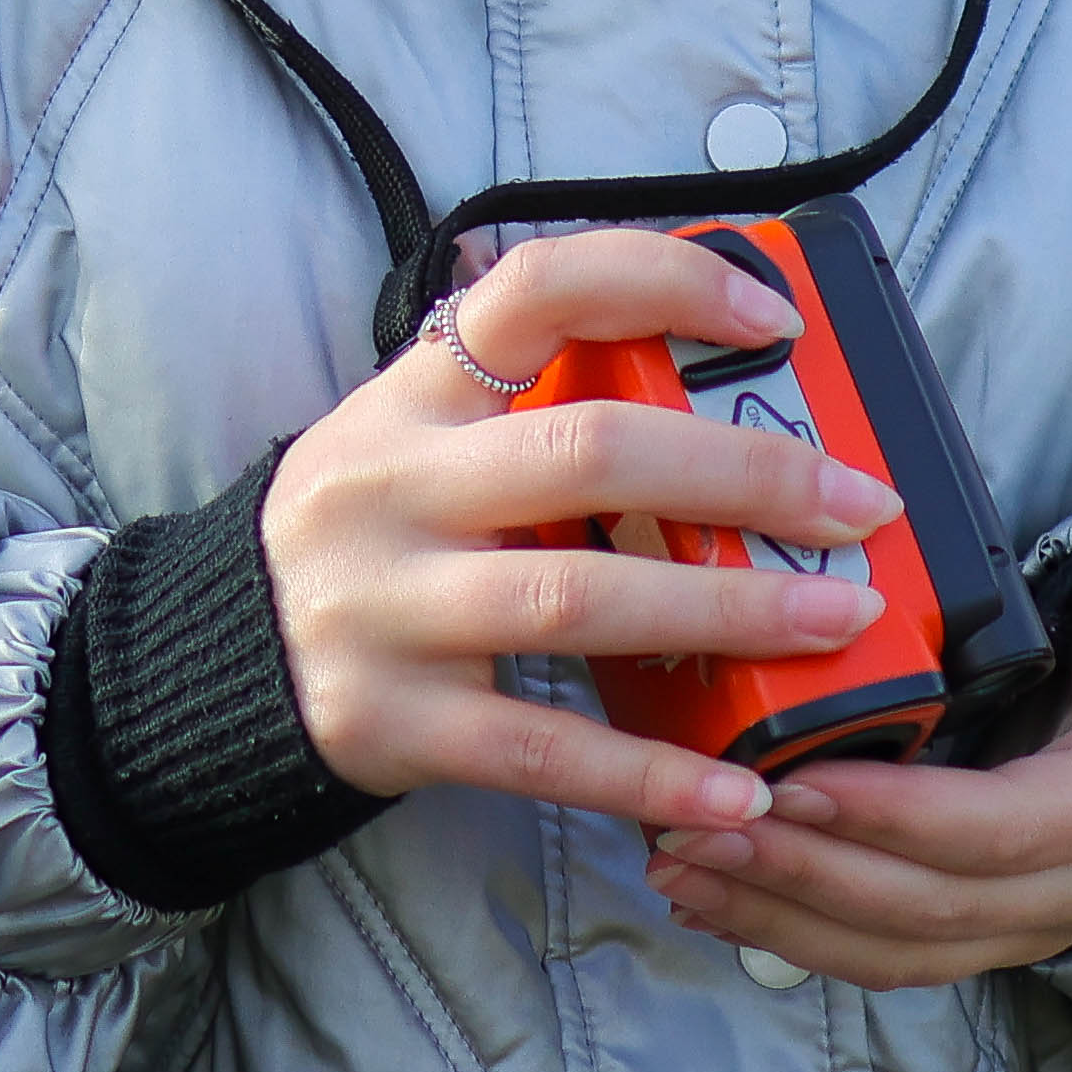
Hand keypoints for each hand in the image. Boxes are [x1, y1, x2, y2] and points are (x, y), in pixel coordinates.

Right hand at [261, 228, 908, 839]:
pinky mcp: (394, 724)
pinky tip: (740, 787)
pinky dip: (649, 770)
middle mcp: (391, 488)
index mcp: (412, 395)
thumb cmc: (368, 536)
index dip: (665, 285)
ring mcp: (387, 610)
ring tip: (836, 619)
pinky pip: (540, 749)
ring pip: (575, 601)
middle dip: (745, 472)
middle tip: (858, 504)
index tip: (776, 321)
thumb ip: (531, 401)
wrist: (212, 664)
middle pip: (588, 453)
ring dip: (725, 612)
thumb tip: (714, 357)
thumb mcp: (416, 437)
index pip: (540, 290)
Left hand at [648, 523, 1071, 991]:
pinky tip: (720, 895)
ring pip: (897, 948)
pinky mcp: (993, 918)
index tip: (794, 778)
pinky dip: (800, 930)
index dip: (890, 818)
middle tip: (694, 824)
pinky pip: (892, 949)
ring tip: (679, 863)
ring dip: (781, 914)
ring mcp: (1036, 913)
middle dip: (801, 873)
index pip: (996, 832)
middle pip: (927, 908)